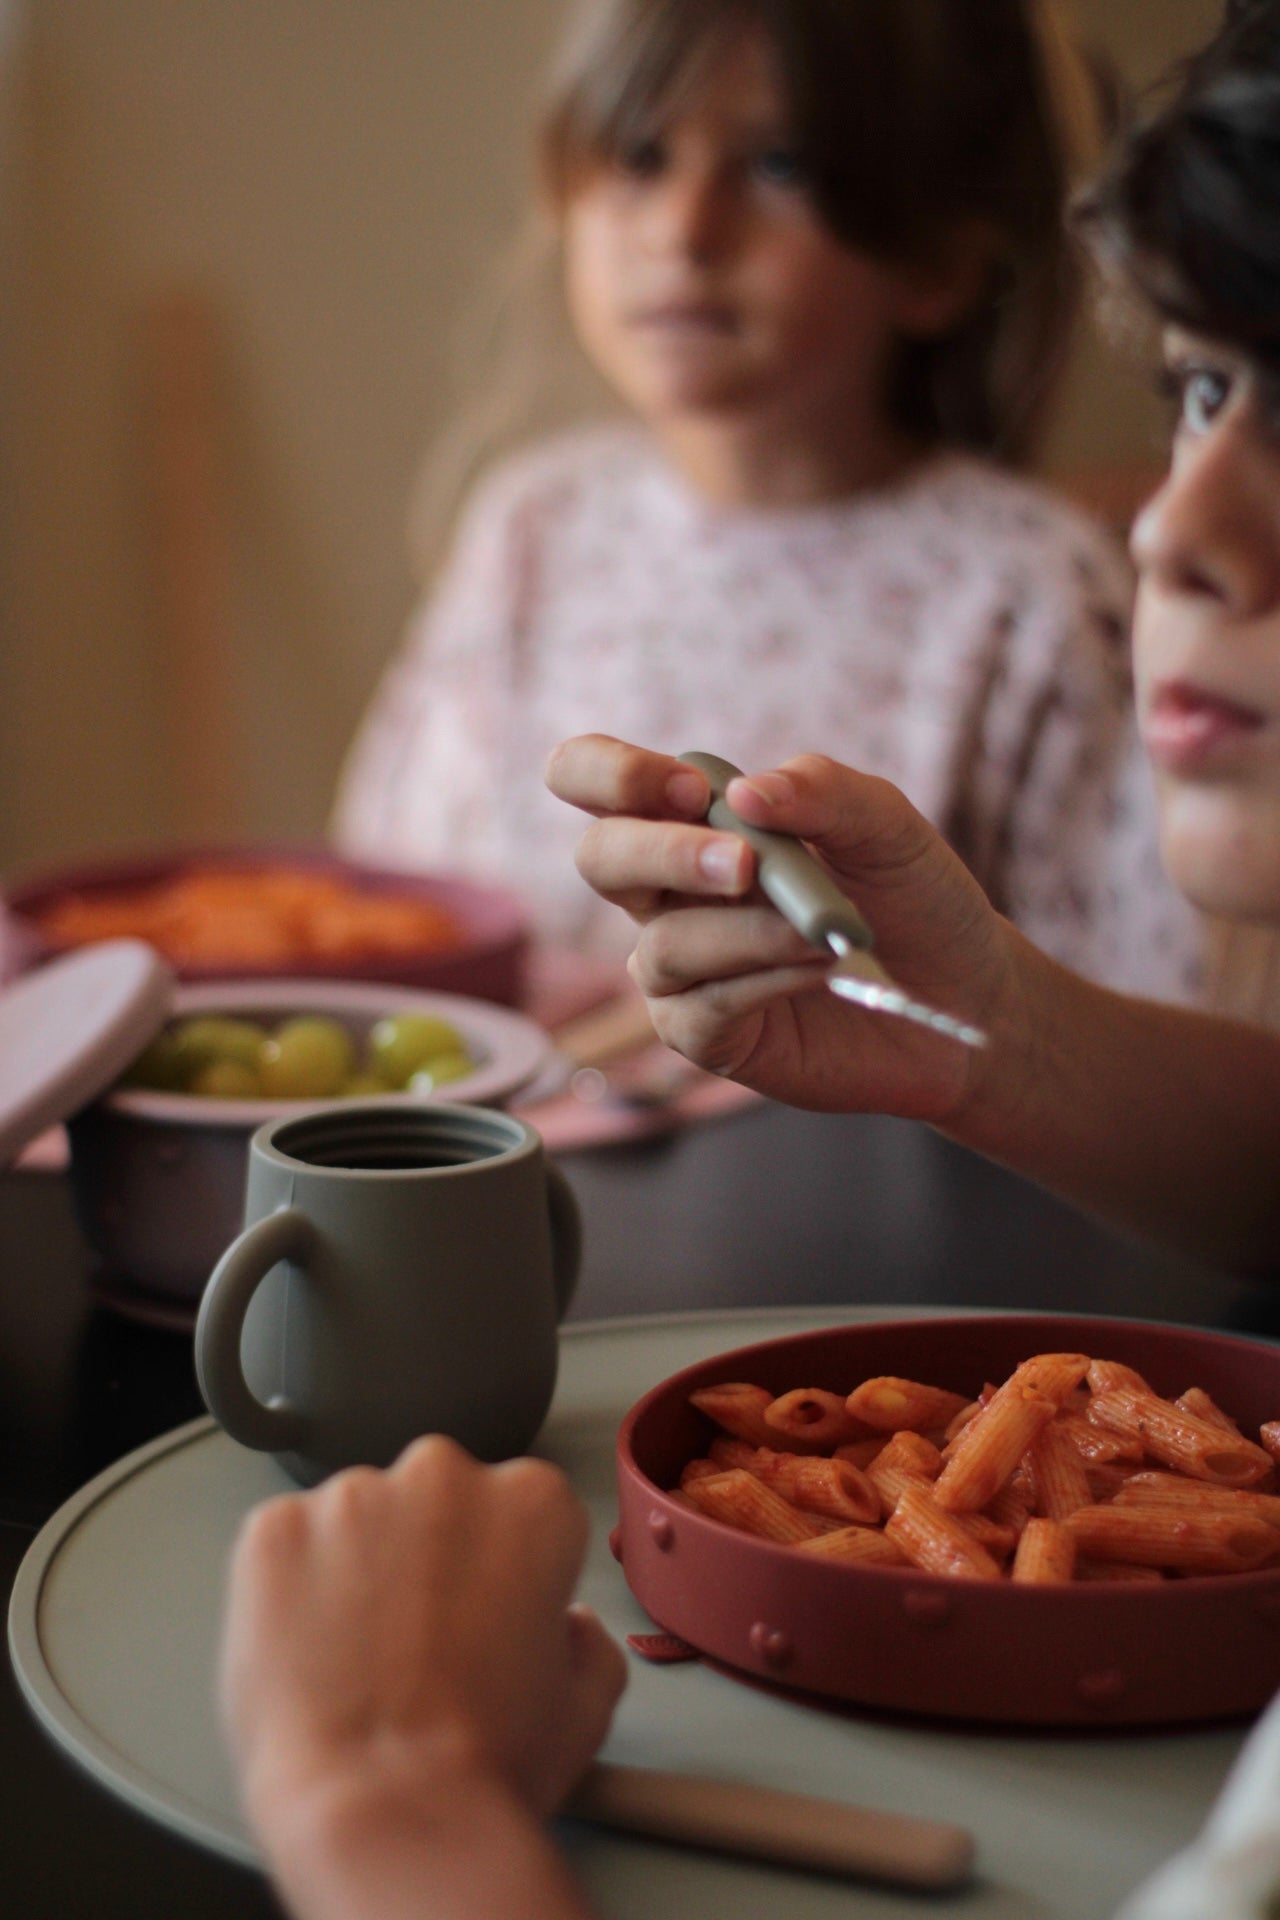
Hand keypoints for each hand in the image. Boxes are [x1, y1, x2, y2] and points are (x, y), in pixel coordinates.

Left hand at [220, 1437, 626, 1836]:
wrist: (384, 1810)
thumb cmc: (486, 1767)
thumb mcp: (584, 1705)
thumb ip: (586, 1640)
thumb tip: (568, 1624)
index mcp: (531, 1501)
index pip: (518, 1512)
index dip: (502, 1575)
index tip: (484, 1619)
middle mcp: (442, 1474)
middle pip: (434, 1502)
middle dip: (426, 1557)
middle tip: (416, 1644)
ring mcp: (351, 1495)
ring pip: (355, 1520)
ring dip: (355, 1569)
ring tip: (354, 1660)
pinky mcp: (275, 1529)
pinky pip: (282, 1543)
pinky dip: (287, 1588)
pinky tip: (305, 1654)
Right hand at [545, 735, 1022, 1125]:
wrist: (968, 995)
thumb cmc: (915, 899)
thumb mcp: (885, 825)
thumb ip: (821, 791)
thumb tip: (742, 792)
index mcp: (694, 822)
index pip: (595, 781)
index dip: (613, 774)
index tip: (694, 789)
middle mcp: (672, 892)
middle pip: (601, 858)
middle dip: (662, 852)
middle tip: (745, 863)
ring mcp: (683, 967)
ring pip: (661, 945)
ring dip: (747, 933)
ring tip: (826, 933)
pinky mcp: (707, 1034)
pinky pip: (700, 1007)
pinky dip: (763, 979)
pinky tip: (819, 969)